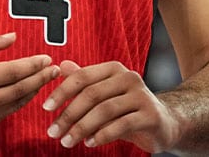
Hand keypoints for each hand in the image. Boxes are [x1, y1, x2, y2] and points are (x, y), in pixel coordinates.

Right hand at [0, 32, 58, 133]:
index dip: (32, 66)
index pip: (11, 73)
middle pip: (17, 91)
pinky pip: (1, 114)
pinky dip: (15, 103)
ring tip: (44, 79)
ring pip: (12, 105)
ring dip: (31, 92)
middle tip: (54, 70)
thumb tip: (13, 38)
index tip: (47, 59)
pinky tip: (25, 91)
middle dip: (39, 80)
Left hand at [42, 60, 179, 151]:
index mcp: (115, 69)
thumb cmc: (128, 109)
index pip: (83, 76)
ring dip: (82, 128)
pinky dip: (101, 135)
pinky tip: (89, 143)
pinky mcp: (150, 115)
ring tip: (67, 141)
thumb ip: (84, 81)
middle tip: (52, 131)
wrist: (163, 123)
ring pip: (104, 110)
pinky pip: (121, 125)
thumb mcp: (105, 94)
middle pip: (92, 94)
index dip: (62, 91)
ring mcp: (141, 96)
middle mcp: (129, 78)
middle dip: (68, 115)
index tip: (45, 108)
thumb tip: (61, 66)